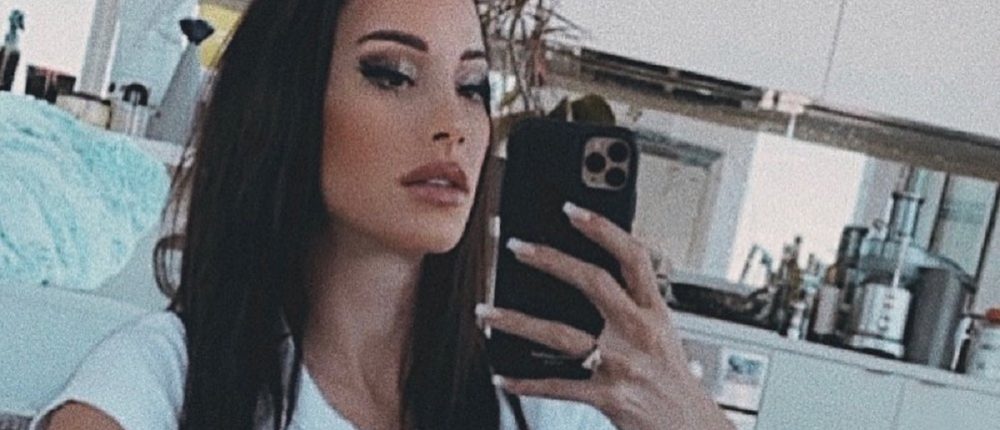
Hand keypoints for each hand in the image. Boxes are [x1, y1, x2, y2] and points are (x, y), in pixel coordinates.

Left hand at [477, 202, 733, 429]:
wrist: (691, 428)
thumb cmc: (674, 382)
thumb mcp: (664, 334)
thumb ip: (634, 305)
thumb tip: (595, 278)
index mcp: (654, 312)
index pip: (632, 257)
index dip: (603, 229)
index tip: (573, 210)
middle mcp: (637, 332)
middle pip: (592, 282)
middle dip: (551, 259)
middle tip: (518, 247)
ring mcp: (620, 364)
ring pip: (560, 335)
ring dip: (516, 321)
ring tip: (486, 312)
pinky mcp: (606, 396)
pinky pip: (556, 386)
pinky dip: (525, 382)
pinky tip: (503, 377)